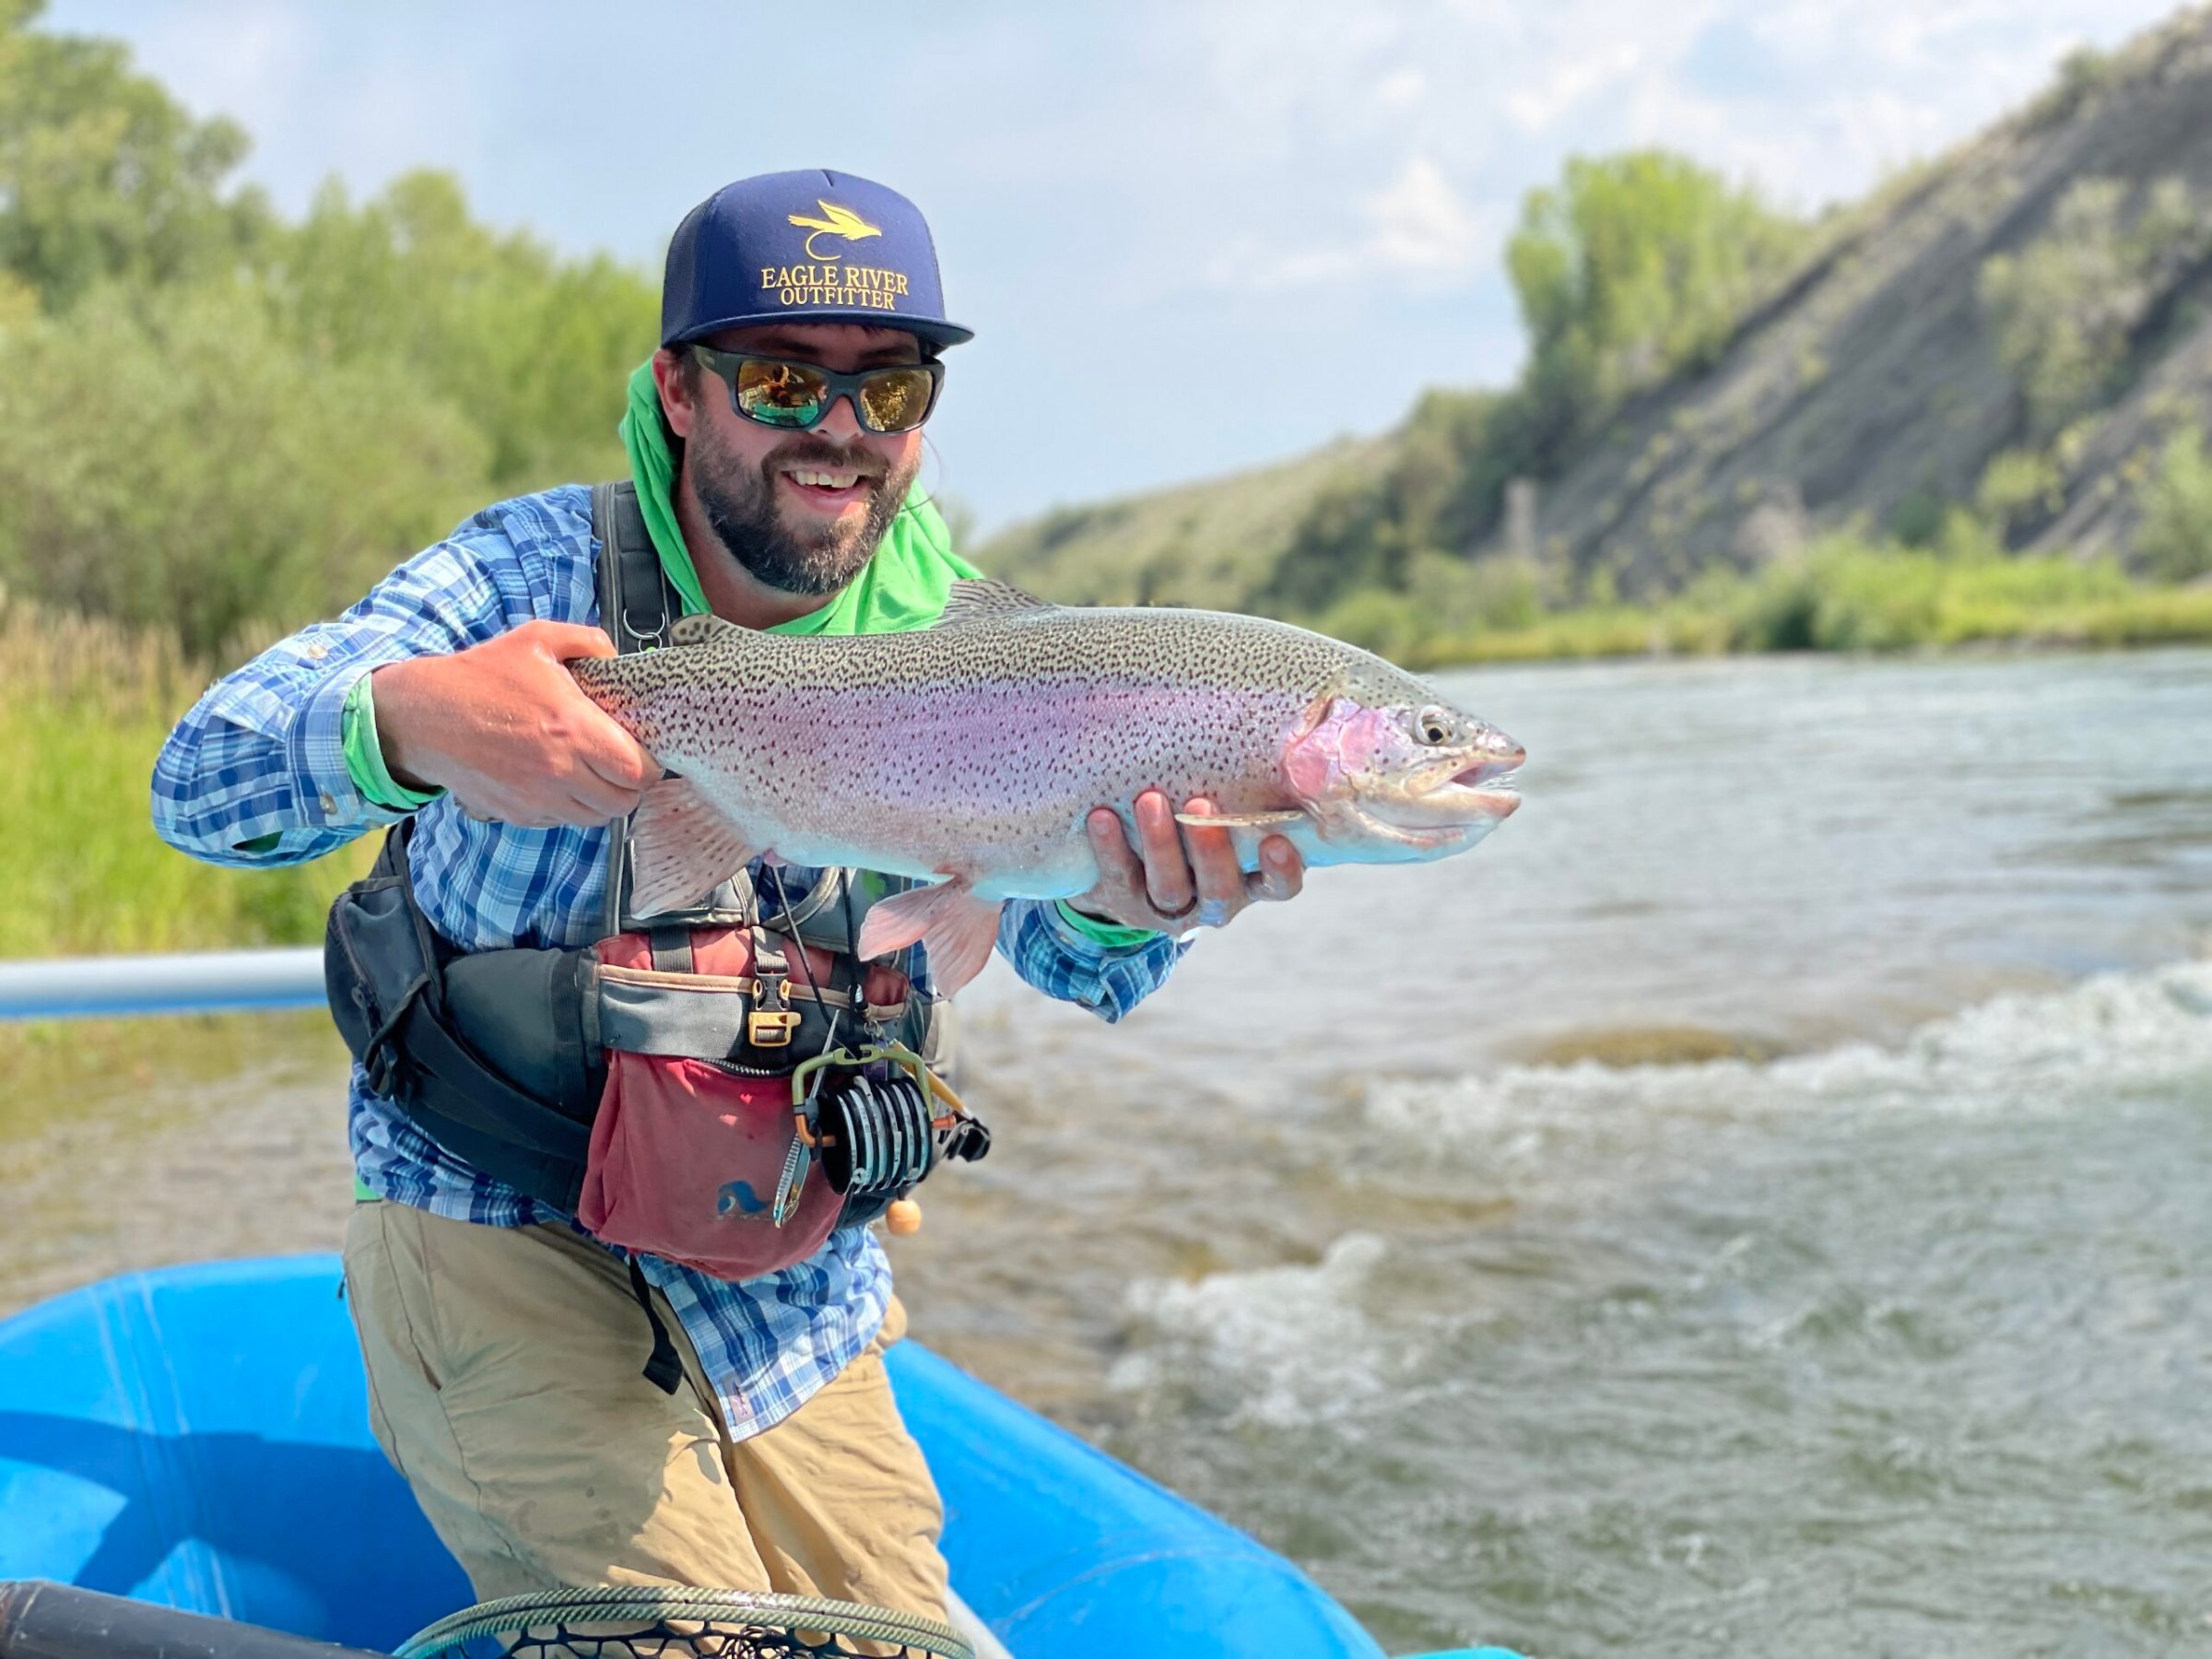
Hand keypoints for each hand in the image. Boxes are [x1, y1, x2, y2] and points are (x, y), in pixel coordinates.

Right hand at [370, 621, 658, 827]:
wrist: (425, 715)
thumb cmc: (482, 676)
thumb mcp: (538, 640)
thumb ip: (589, 641)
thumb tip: (619, 658)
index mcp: (573, 729)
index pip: (638, 772)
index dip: (649, 765)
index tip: (642, 751)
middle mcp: (559, 771)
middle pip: (622, 802)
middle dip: (630, 785)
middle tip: (622, 764)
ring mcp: (537, 798)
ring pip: (595, 818)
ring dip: (602, 799)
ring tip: (593, 772)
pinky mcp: (518, 813)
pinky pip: (562, 821)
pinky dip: (570, 807)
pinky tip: (560, 780)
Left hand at [1070, 790, 1303, 933]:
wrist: (1129, 864)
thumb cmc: (1195, 820)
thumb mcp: (1226, 808)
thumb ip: (1248, 786)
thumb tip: (1269, 726)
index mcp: (1249, 877)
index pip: (1278, 886)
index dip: (1281, 870)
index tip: (1276, 842)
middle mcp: (1214, 899)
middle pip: (1219, 888)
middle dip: (1209, 848)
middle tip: (1199, 804)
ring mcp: (1169, 906)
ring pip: (1169, 886)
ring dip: (1160, 844)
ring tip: (1149, 800)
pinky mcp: (1125, 901)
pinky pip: (1118, 877)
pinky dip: (1111, 847)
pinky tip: (1102, 818)